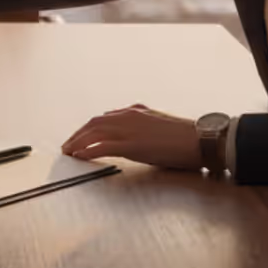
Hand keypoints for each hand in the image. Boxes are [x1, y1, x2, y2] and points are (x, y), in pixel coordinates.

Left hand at [61, 104, 201, 169]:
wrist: (201, 140)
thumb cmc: (186, 138)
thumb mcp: (161, 127)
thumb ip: (145, 129)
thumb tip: (136, 141)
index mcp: (136, 111)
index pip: (105, 117)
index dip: (90, 127)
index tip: (81, 136)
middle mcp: (129, 115)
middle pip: (94, 122)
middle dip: (78, 134)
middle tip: (67, 146)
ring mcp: (130, 128)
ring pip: (94, 131)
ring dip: (78, 141)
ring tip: (68, 152)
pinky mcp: (132, 144)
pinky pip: (102, 146)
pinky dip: (88, 150)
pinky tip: (79, 156)